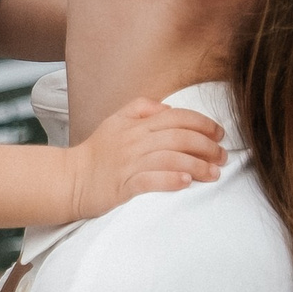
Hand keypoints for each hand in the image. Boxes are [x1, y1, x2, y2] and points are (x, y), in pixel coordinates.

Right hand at [66, 98, 224, 217]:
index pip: (177, 116)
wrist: (70, 179)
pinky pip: (151, 180)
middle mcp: (136, 140)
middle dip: (207, 145)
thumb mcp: (115, 120)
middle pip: (180, 137)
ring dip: (197, 165)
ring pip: (171, 158)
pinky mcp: (124, 184)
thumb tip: (168, 107)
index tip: (219, 133)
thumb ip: (141, 107)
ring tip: (214, 173)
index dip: (203, 123)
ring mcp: (130, 162)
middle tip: (222, 156)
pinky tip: (186, 182)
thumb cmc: (96, 153)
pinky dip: (171, 180)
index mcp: (137, 124)